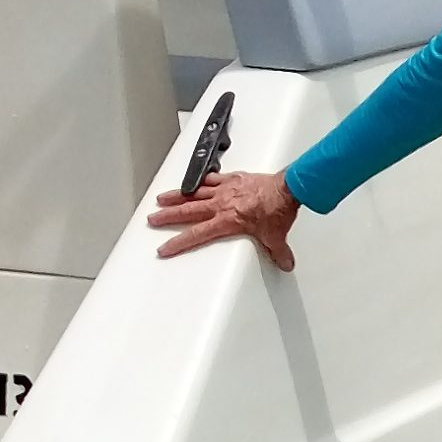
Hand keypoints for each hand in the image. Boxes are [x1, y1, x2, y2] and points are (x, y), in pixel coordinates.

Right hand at [147, 169, 298, 269]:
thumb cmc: (278, 209)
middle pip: (188, 211)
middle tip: (153, 218)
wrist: (288, 188)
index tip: (164, 247)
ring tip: (162, 198)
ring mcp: (226, 189)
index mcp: (226, 221)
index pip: (196, 235)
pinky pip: (214, 178)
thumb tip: (285, 263)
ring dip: (177, 196)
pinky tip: (195, 181)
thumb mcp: (275, 236)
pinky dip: (203, 179)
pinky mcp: (235, 178)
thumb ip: (278, 252)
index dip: (178, 243)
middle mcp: (221, 205)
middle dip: (168, 216)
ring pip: (195, 192)